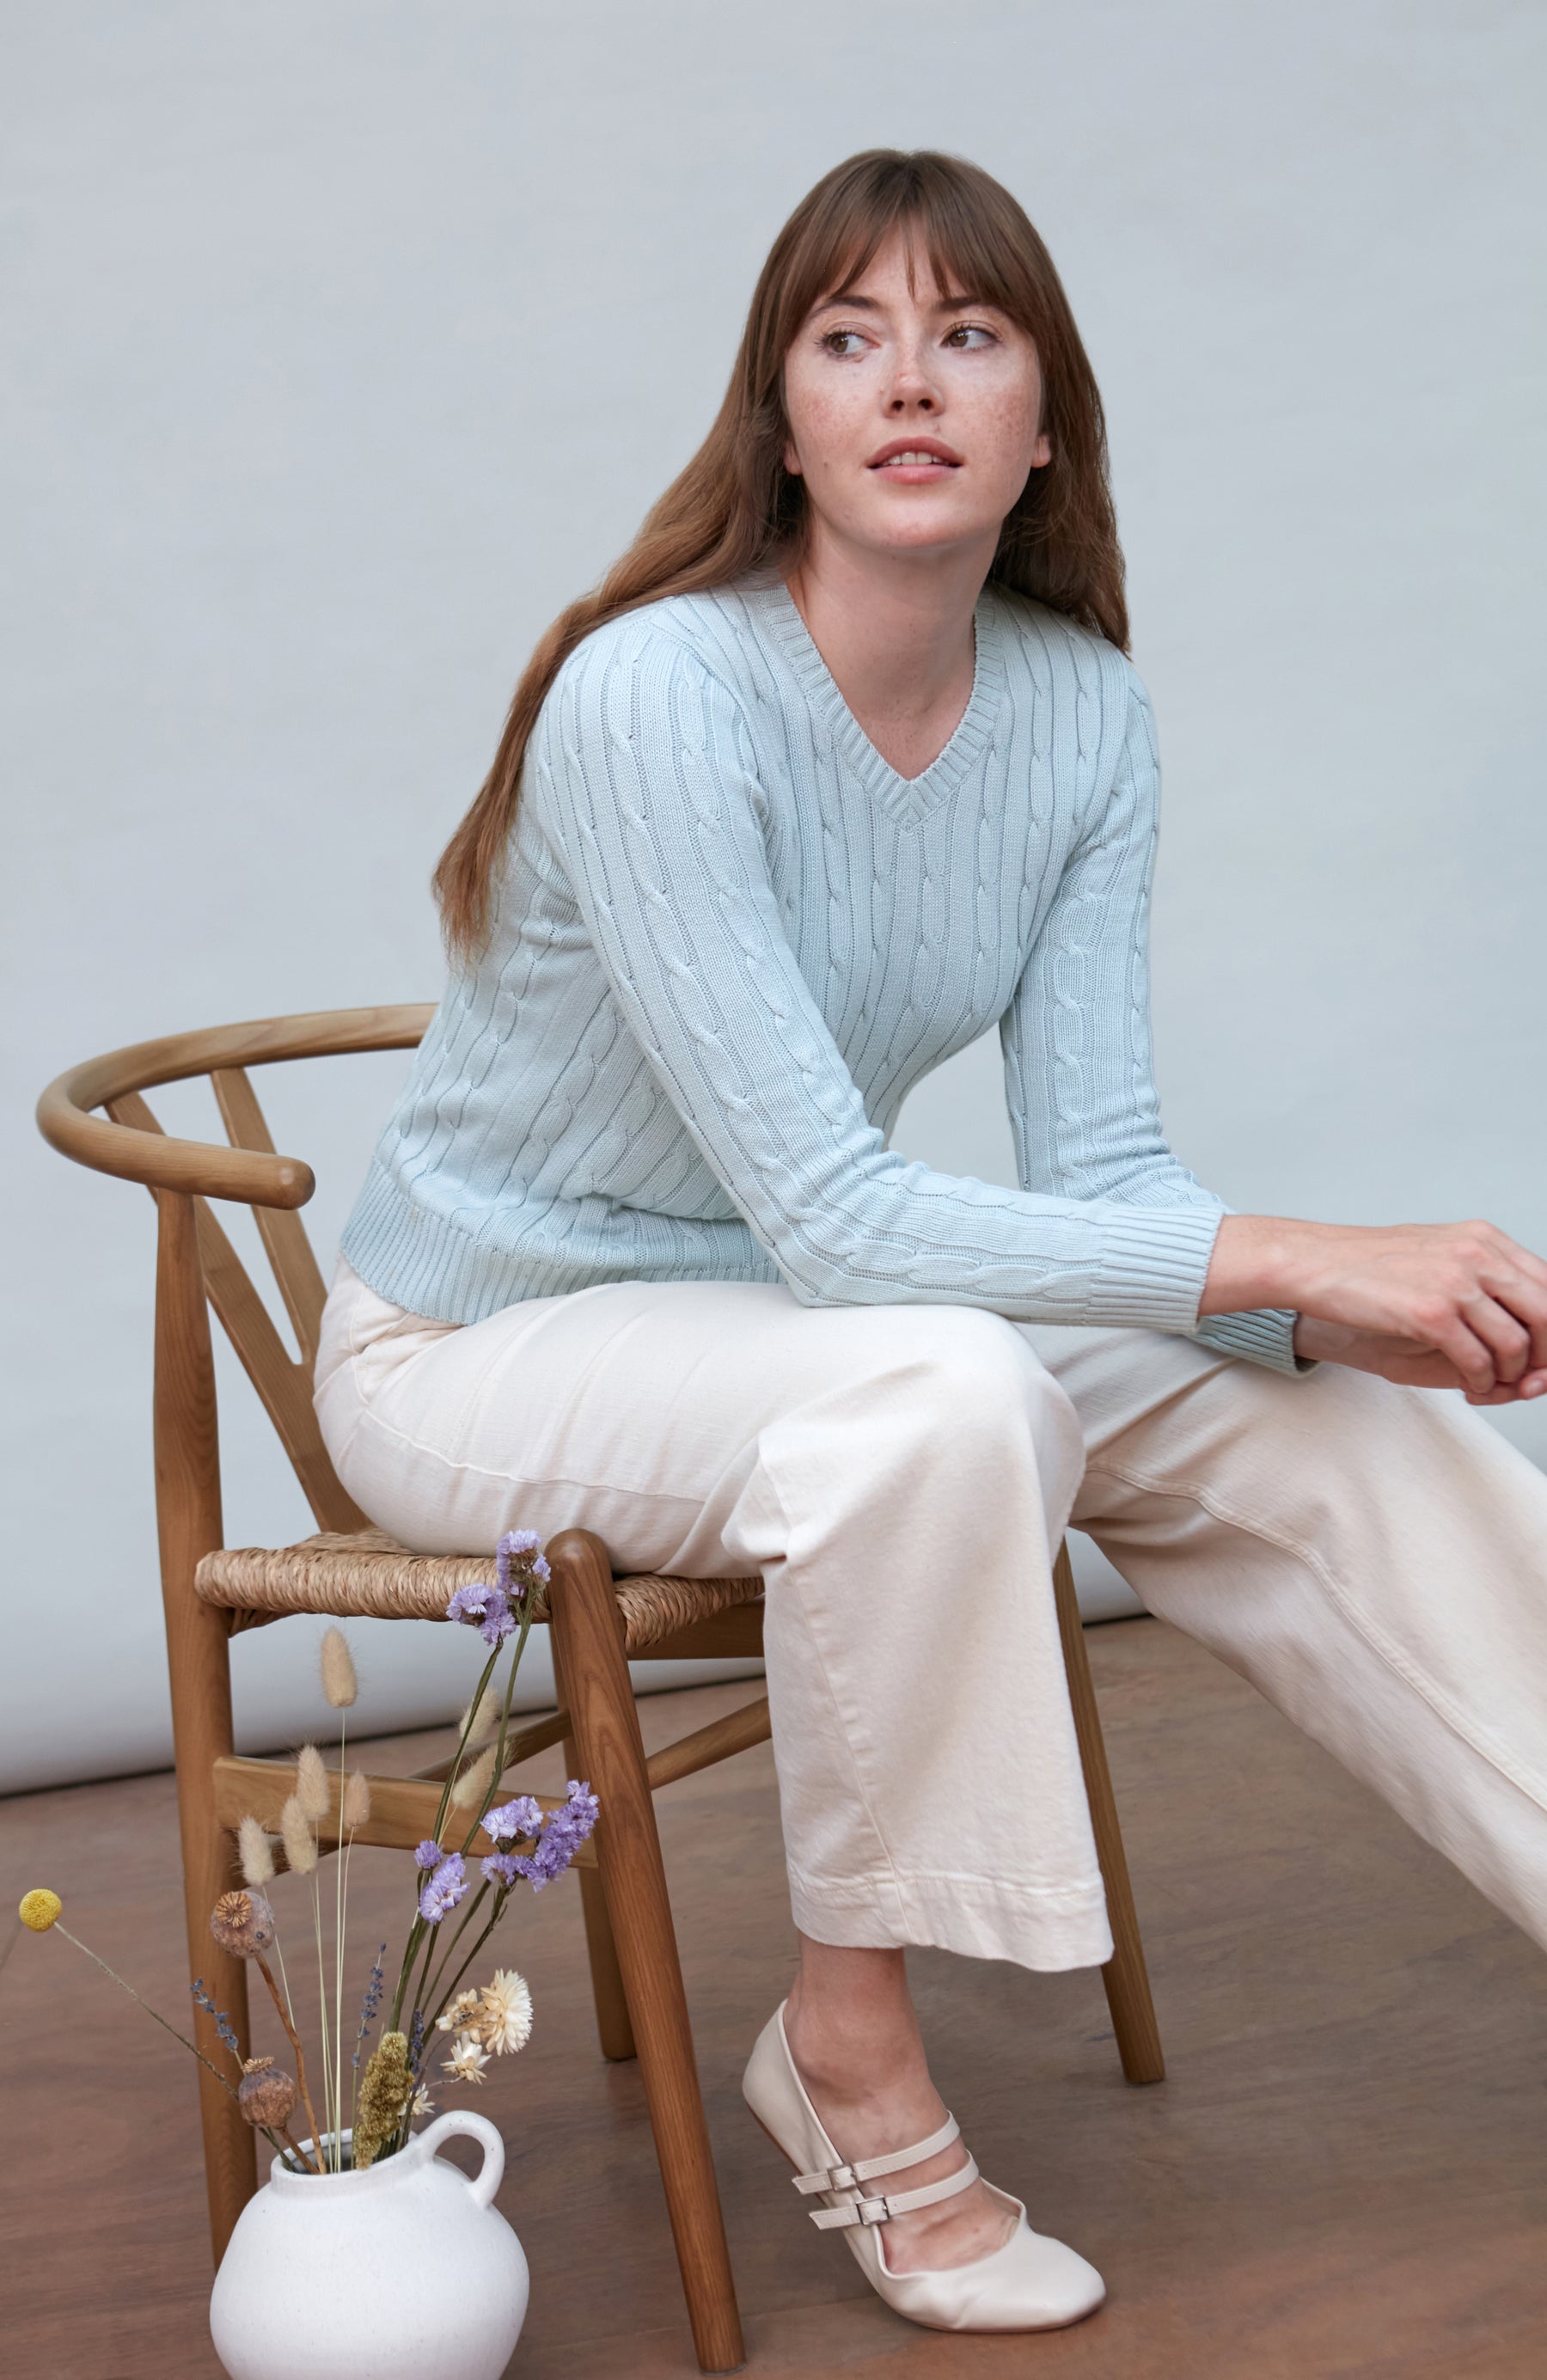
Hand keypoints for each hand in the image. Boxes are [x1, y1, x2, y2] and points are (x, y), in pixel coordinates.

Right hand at [1203, 1216, 1546, 1401]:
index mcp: (1484, 1239)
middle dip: (1543, 1357)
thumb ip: (1480, 1275)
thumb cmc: (1368, 1265)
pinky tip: (1467, 1384)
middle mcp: (1478, 1255)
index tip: (1540, 1357)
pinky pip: (1478, 1361)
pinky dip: (1480, 1381)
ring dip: (1508, 1375)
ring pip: (1515, 1344)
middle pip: (1546, 1315)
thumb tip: (1523, 1316)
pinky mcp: (1431, 1312)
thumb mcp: (1437, 1253)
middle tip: (1527, 1380)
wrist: (1314, 1263)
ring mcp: (1455, 1282)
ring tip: (1487, 1381)